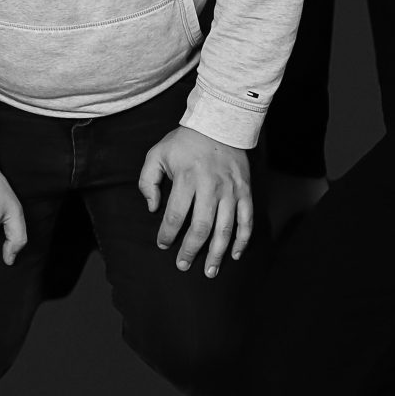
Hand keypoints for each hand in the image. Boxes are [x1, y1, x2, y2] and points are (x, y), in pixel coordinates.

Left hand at [137, 127, 251, 277]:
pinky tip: (235, 255)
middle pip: (201, 227)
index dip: (167, 233)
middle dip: (191, 250)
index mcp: (187, 177)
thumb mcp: (157, 154)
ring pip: (225, 229)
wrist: (219, 123)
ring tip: (210, 271)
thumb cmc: (184, 142)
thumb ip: (147, 181)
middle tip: (183, 265)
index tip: (162, 244)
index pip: (176, 214)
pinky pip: (247, 220)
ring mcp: (231, 190)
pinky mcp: (245, 190)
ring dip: (217, 253)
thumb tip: (152, 208)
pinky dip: (242, 240)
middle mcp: (210, 186)